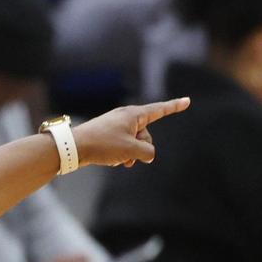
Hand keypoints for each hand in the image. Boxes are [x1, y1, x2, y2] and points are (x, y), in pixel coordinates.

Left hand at [71, 98, 189, 168]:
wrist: (73, 148)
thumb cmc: (103, 144)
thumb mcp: (132, 149)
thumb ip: (147, 151)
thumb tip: (146, 154)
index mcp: (133, 114)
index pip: (159, 110)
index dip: (174, 107)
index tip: (187, 101)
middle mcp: (125, 117)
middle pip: (145, 134)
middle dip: (141, 148)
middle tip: (128, 154)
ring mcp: (115, 126)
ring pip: (133, 143)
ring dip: (130, 154)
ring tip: (117, 159)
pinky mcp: (106, 136)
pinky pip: (122, 147)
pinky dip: (120, 155)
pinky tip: (109, 160)